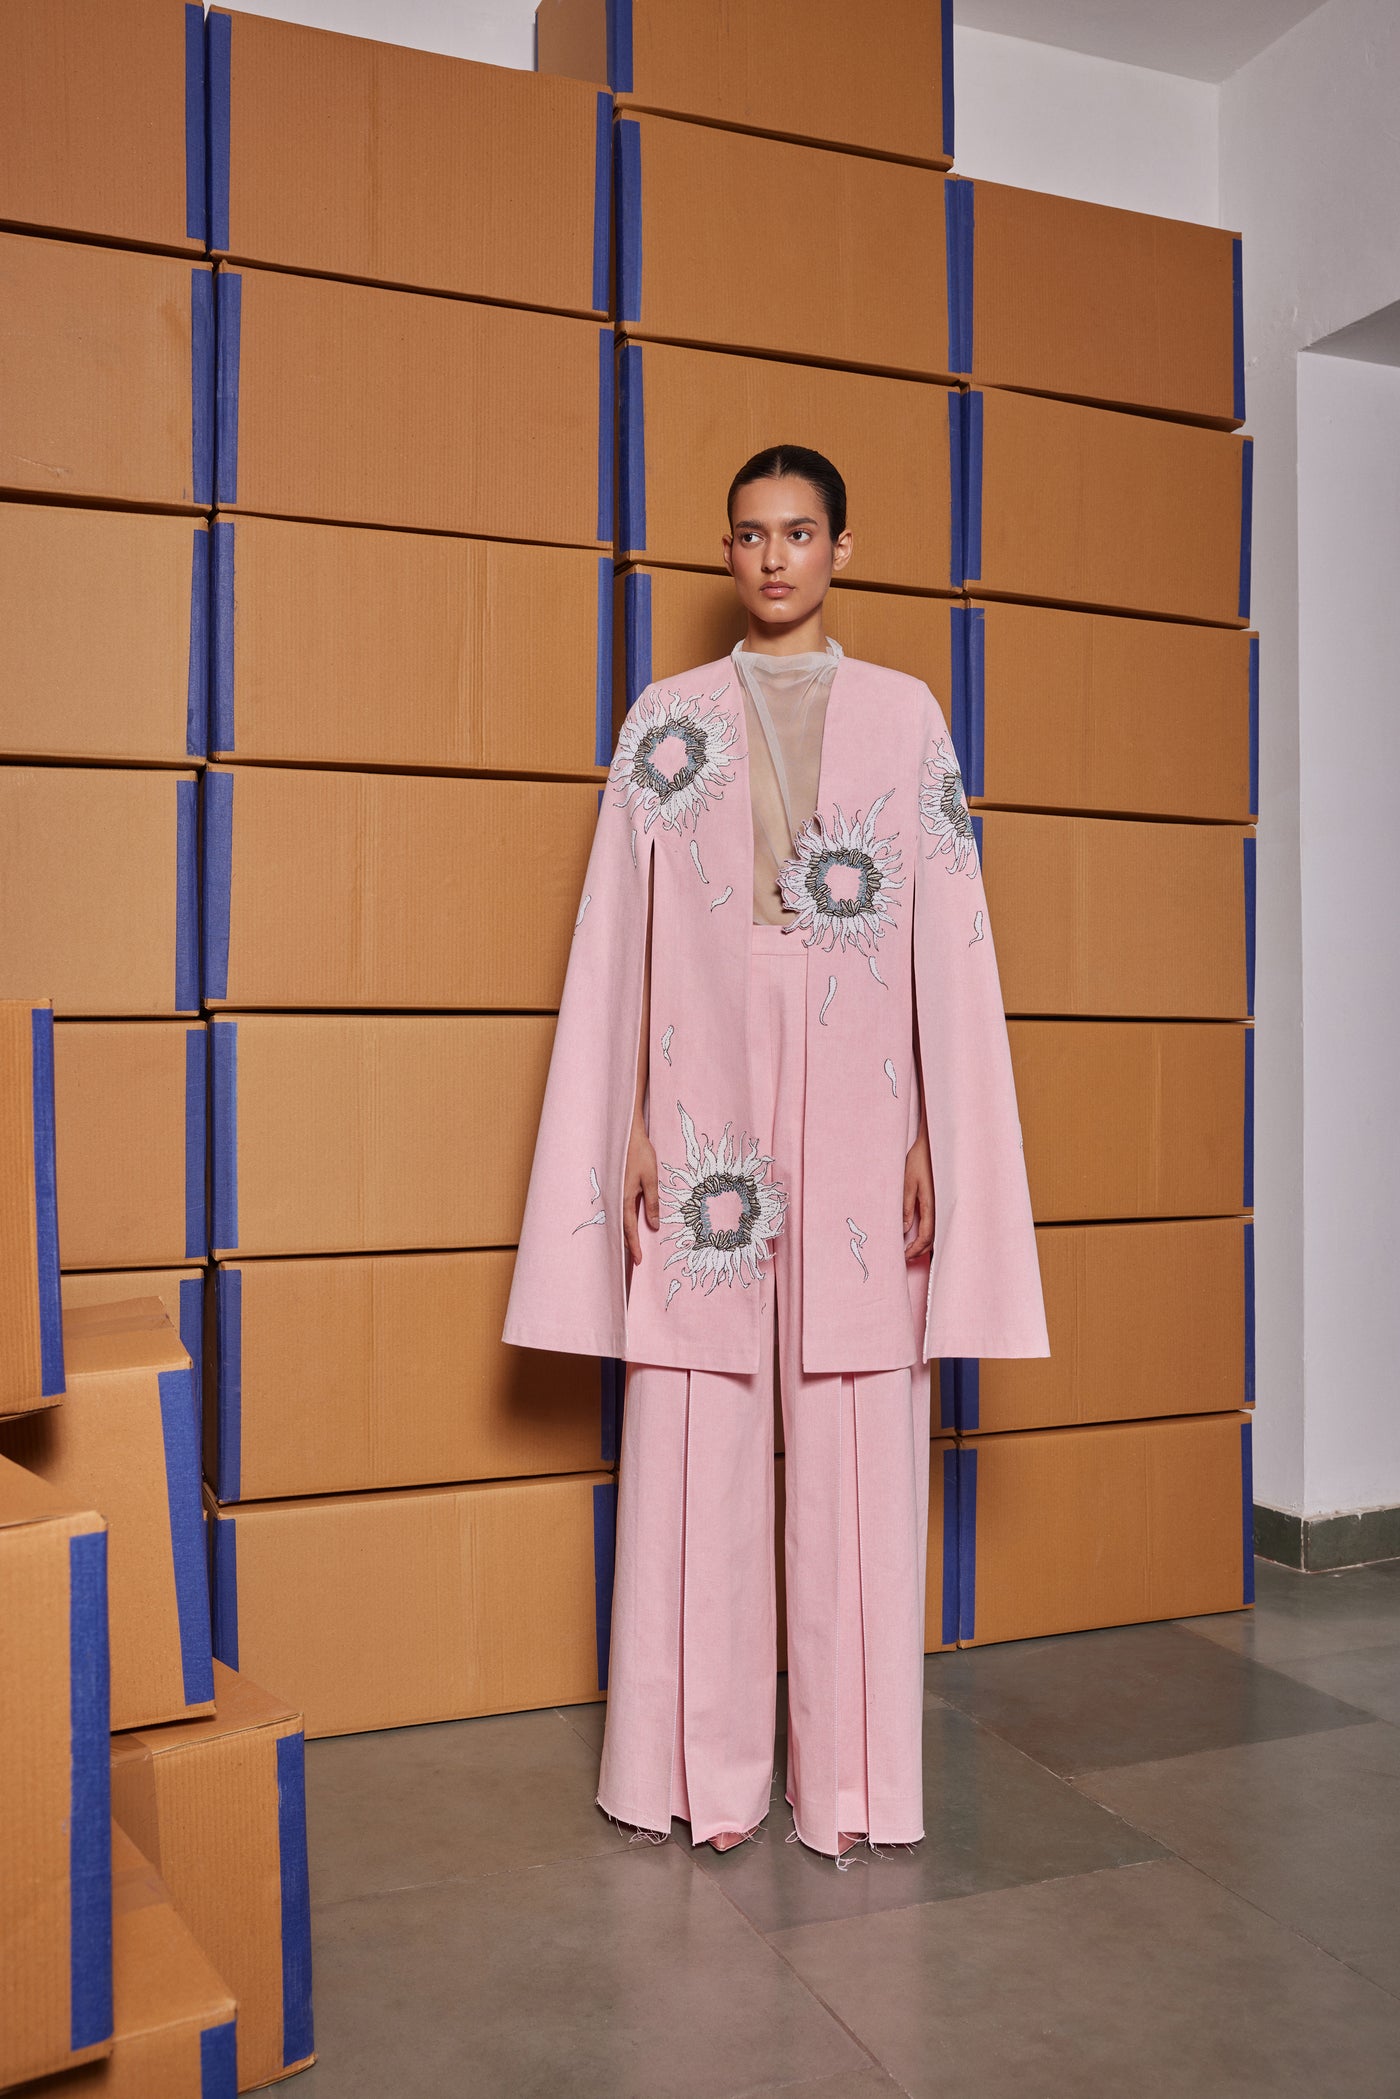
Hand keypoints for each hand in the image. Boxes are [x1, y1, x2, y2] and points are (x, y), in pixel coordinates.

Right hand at [624, 1123, 659, 1264]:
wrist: (625, 1134)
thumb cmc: (639, 1154)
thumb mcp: (651, 1178)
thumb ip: (652, 1202)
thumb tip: (654, 1225)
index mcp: (624, 1198)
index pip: (629, 1229)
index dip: (634, 1246)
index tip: (638, 1261)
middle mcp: (615, 1198)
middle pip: (621, 1227)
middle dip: (627, 1244)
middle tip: (634, 1260)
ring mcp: (613, 1193)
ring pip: (618, 1219)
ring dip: (624, 1233)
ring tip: (630, 1246)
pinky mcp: (614, 1187)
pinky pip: (617, 1209)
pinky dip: (622, 1220)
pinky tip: (626, 1223)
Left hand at [903, 1125, 934, 1260]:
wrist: (936, 1144)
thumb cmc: (920, 1160)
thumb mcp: (908, 1183)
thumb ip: (906, 1207)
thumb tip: (904, 1229)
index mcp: (932, 1205)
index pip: (926, 1236)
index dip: (916, 1249)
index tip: (904, 1256)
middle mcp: (942, 1208)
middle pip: (935, 1239)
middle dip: (921, 1250)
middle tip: (907, 1256)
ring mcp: (945, 1204)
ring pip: (940, 1232)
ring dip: (928, 1243)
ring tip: (913, 1247)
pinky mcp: (945, 1200)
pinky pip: (941, 1222)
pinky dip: (933, 1232)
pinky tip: (924, 1232)